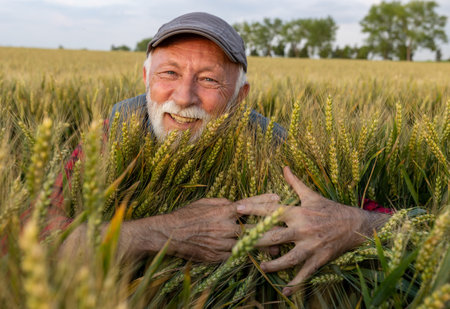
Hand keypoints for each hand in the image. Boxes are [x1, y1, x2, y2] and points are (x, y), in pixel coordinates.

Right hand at [127, 195, 279, 261]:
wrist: (169, 234)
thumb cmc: (186, 215)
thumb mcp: (205, 202)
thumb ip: (223, 203)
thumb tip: (236, 204)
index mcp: (223, 210)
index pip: (249, 204)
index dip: (264, 201)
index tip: (277, 198)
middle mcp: (226, 227)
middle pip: (253, 228)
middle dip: (270, 229)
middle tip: (284, 229)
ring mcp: (222, 243)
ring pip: (246, 245)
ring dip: (260, 246)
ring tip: (275, 248)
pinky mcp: (217, 256)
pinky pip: (233, 255)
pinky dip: (242, 254)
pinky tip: (252, 256)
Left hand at [237, 166, 387, 295]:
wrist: (355, 225)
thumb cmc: (330, 208)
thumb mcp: (312, 195)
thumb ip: (295, 182)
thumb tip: (284, 167)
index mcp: (299, 212)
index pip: (273, 209)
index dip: (254, 208)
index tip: (238, 208)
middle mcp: (303, 229)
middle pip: (276, 236)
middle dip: (257, 240)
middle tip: (239, 243)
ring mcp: (311, 246)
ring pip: (289, 258)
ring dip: (274, 264)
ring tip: (260, 266)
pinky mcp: (319, 259)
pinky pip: (305, 273)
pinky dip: (295, 284)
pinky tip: (284, 292)